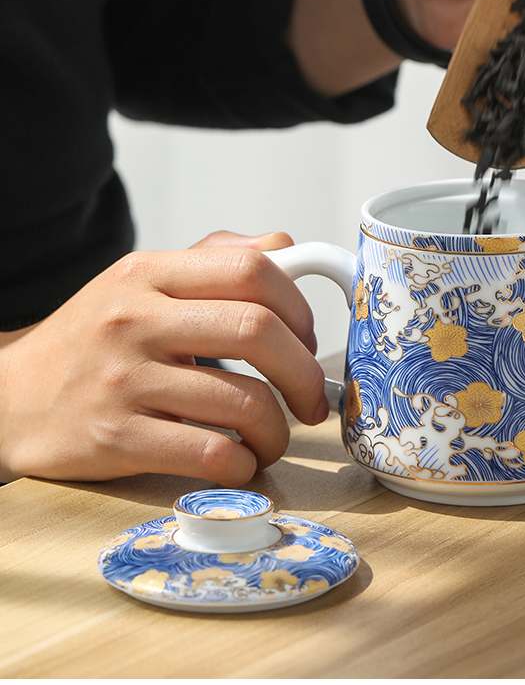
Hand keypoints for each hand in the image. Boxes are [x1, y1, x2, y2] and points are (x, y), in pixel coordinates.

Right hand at [0, 231, 327, 484]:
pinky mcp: (116, 439)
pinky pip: (209, 455)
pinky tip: (237, 461)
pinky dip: (242, 465)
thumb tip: (283, 243)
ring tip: (272, 436)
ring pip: (242, 402)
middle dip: (303, 371)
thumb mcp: (140, 282)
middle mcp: (136, 319)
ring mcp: (124, 379)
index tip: (308, 337)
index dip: (298, 305)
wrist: (10, 399)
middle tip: (311, 397)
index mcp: (148, 273)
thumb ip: (211, 260)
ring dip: (277, 430)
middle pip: (256, 330)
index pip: (251, 268)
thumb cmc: (89, 340)